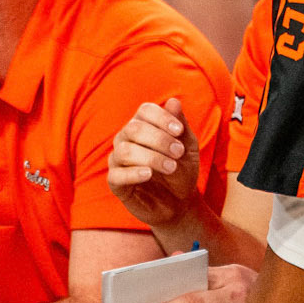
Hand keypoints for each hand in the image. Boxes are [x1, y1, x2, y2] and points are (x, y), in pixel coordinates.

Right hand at [109, 98, 200, 226]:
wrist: (179, 201)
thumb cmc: (182, 168)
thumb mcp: (188, 146)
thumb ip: (181, 125)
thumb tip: (174, 101)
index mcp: (144, 125)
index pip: (144, 111)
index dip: (162, 118)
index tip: (179, 131)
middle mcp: (126, 139)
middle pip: (134, 129)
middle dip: (160, 139)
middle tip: (179, 152)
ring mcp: (118, 160)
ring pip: (125, 150)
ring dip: (152, 157)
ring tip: (171, 167)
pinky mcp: (115, 182)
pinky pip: (115, 175)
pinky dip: (133, 173)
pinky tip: (148, 175)